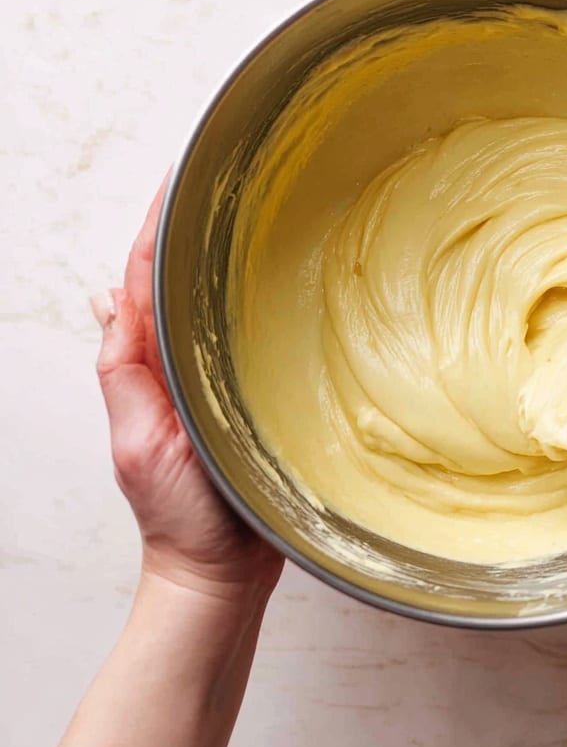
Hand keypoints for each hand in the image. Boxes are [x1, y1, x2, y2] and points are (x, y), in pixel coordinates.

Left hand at [93, 183, 283, 601]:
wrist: (222, 573)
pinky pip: (256, 338)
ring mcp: (219, 381)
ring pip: (221, 305)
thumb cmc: (180, 517)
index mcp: (148, 366)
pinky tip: (278, 277)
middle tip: (223, 173)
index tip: (178, 177)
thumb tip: (108, 300)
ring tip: (250, 207)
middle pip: (184, 282)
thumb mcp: (139, 443)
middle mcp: (182, 364)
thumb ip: (126, 375)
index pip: (147, 279)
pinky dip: (258, 303)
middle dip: (195, 227)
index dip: (157, 226)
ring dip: (228, 258)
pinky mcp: (255, 397)